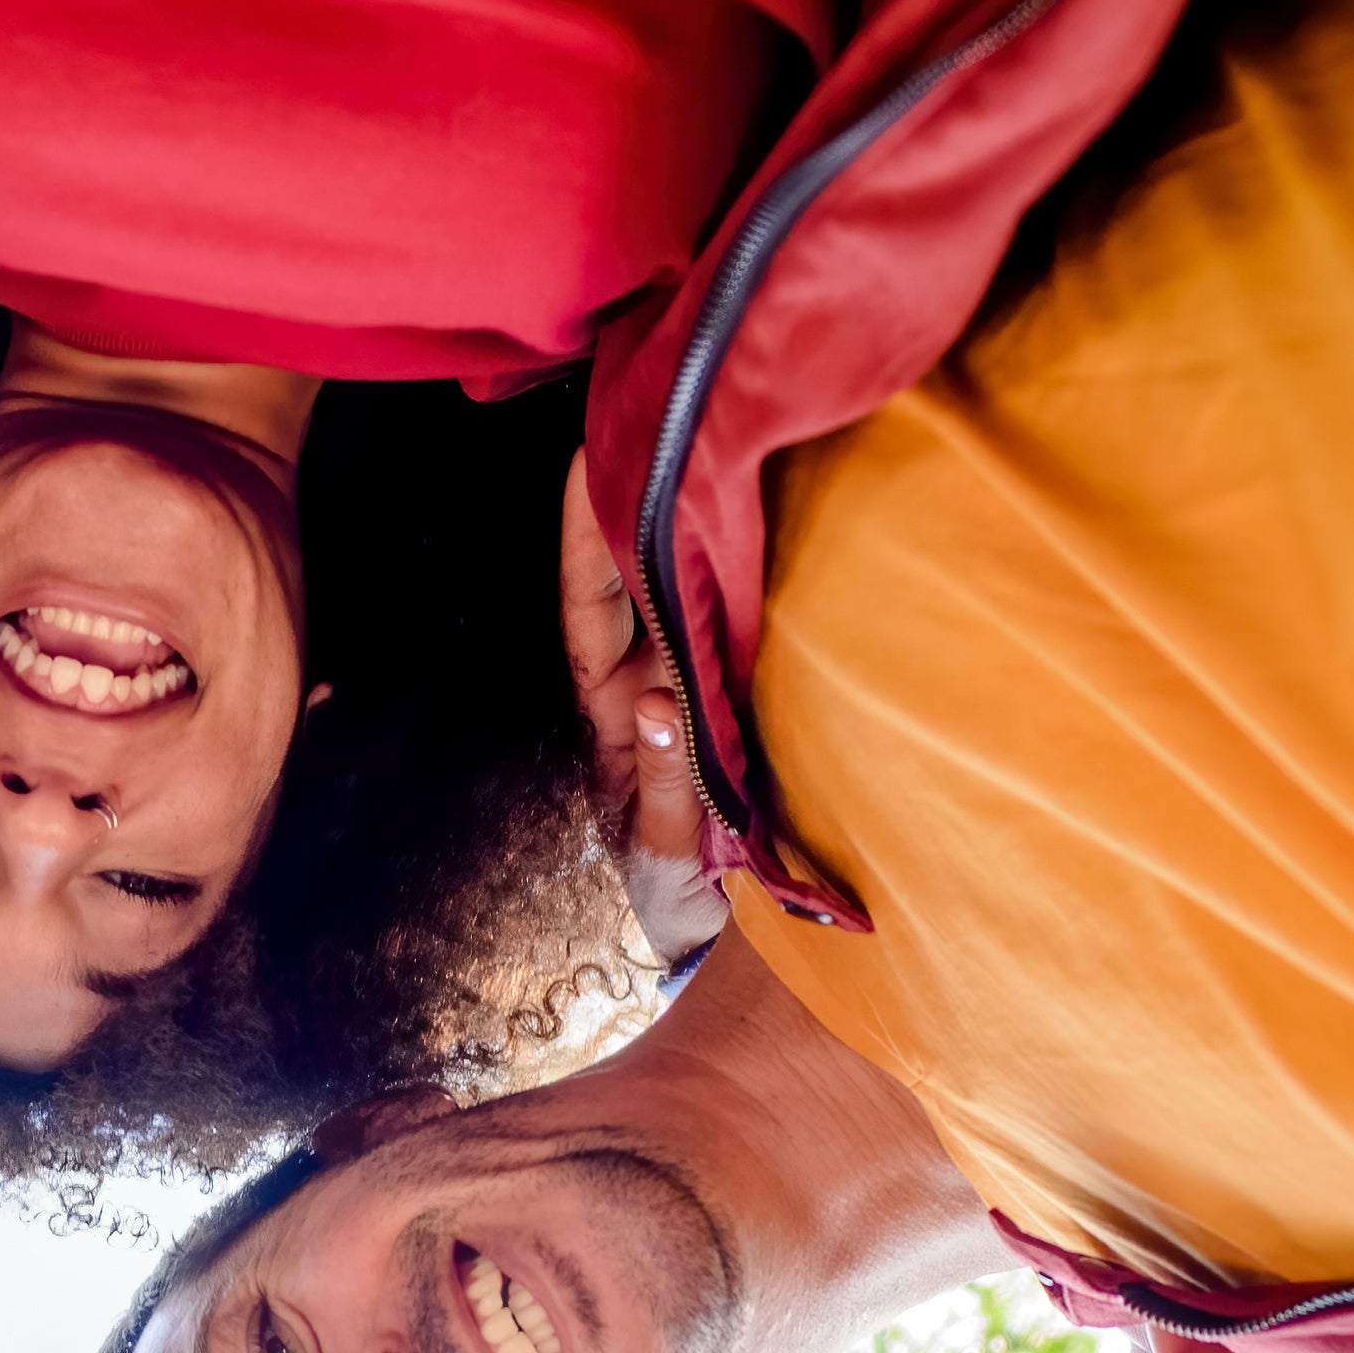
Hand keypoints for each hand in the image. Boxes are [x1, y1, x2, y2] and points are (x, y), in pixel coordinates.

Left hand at [560, 452, 731, 970]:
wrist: (710, 940)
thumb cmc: (669, 906)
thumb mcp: (662, 856)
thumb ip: (666, 787)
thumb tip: (665, 703)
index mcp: (613, 707)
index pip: (590, 603)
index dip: (583, 533)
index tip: (589, 457)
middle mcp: (649, 678)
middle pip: (638, 573)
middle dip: (646, 497)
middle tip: (669, 412)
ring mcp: (695, 680)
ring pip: (692, 587)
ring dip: (704, 521)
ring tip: (726, 440)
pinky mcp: (738, 695)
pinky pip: (738, 624)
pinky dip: (749, 571)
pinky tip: (770, 511)